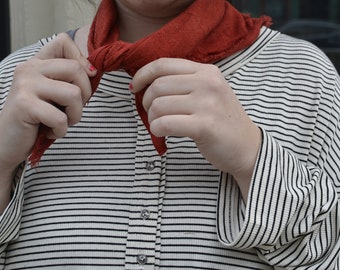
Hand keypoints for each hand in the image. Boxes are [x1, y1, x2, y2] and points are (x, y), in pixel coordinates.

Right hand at [0, 33, 96, 176]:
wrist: (8, 141)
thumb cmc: (37, 119)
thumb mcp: (54, 95)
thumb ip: (69, 80)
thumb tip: (94, 71)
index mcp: (38, 64)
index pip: (63, 41)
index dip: (82, 60)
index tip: (82, 81)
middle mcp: (30, 69)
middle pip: (76, 69)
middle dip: (85, 95)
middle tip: (72, 109)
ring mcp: (25, 85)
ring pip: (73, 94)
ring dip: (75, 116)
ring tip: (61, 122)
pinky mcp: (25, 105)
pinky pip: (61, 118)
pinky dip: (61, 130)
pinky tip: (50, 131)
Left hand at [131, 58, 260, 199]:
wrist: (247, 147)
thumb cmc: (222, 121)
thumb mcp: (209, 92)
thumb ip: (183, 83)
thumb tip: (145, 84)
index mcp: (206, 72)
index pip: (163, 64)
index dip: (142, 74)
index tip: (134, 87)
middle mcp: (208, 83)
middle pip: (157, 86)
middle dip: (146, 103)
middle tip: (152, 114)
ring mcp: (207, 104)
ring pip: (158, 106)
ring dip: (152, 119)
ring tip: (160, 126)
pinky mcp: (204, 126)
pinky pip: (164, 124)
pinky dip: (156, 130)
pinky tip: (163, 135)